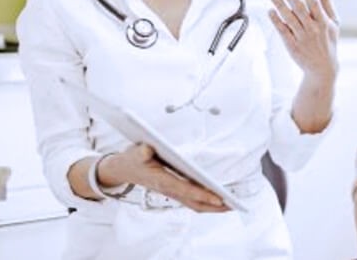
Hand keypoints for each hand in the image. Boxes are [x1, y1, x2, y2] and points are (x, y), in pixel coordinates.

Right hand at [100, 143, 229, 212]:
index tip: (220, 198)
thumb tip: (148, 149)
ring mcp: (172, 192)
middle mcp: (169, 190)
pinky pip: (192, 200)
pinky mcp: (173, 190)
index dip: (204, 195)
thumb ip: (141, 151)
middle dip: (214, 206)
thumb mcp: (134, 152)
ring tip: (230, 205)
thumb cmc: (132, 159)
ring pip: (194, 204)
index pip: (187, 191)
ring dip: (212, 206)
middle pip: (195, 203)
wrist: (122, 169)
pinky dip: (205, 201)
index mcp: (162, 181)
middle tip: (234, 205)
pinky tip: (216, 199)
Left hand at [268, 0, 338, 82]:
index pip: (314, 4)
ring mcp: (302, 38)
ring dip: (279, 5)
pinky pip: (282, 31)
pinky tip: (270, 11)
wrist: (322, 68)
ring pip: (289, 18)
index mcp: (323, 22)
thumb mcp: (334, 24)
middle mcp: (312, 29)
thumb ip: (327, 5)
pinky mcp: (292, 45)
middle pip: (299, 9)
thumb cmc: (328, 43)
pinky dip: (276, 20)